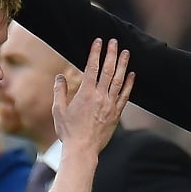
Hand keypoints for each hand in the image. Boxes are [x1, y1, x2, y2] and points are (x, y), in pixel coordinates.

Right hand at [52, 38, 133, 153]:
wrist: (83, 150)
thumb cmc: (68, 131)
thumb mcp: (58, 110)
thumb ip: (59, 91)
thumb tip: (60, 76)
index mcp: (85, 94)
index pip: (92, 68)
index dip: (96, 52)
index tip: (98, 41)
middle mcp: (100, 97)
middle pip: (108, 70)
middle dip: (111, 54)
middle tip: (114, 41)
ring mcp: (110, 105)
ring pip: (119, 81)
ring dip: (123, 65)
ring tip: (126, 52)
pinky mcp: (116, 114)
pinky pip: (125, 96)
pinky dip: (129, 84)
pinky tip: (132, 74)